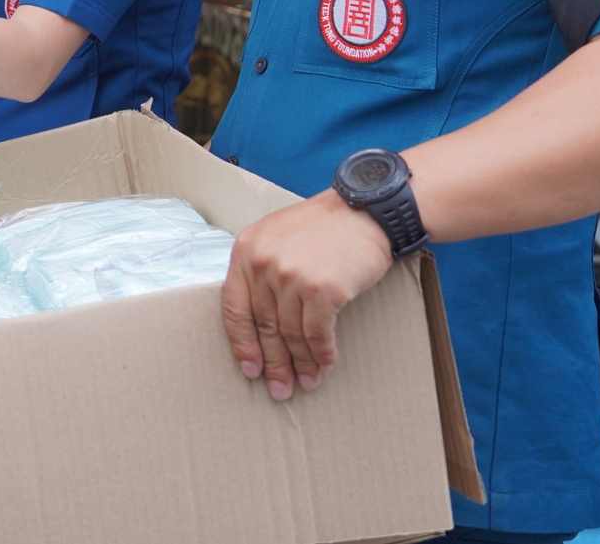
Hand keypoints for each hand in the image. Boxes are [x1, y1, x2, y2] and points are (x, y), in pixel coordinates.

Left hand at [220, 190, 392, 400]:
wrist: (365, 211)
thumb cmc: (322, 227)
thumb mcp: (275, 237)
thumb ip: (260, 271)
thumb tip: (259, 325)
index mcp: (245, 250)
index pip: (234, 308)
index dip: (242, 344)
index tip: (250, 369)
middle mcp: (263, 263)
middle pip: (264, 326)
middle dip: (273, 362)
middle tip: (279, 388)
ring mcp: (292, 276)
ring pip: (291, 334)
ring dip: (300, 363)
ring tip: (306, 381)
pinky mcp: (323, 288)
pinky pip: (317, 333)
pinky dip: (321, 353)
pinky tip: (325, 363)